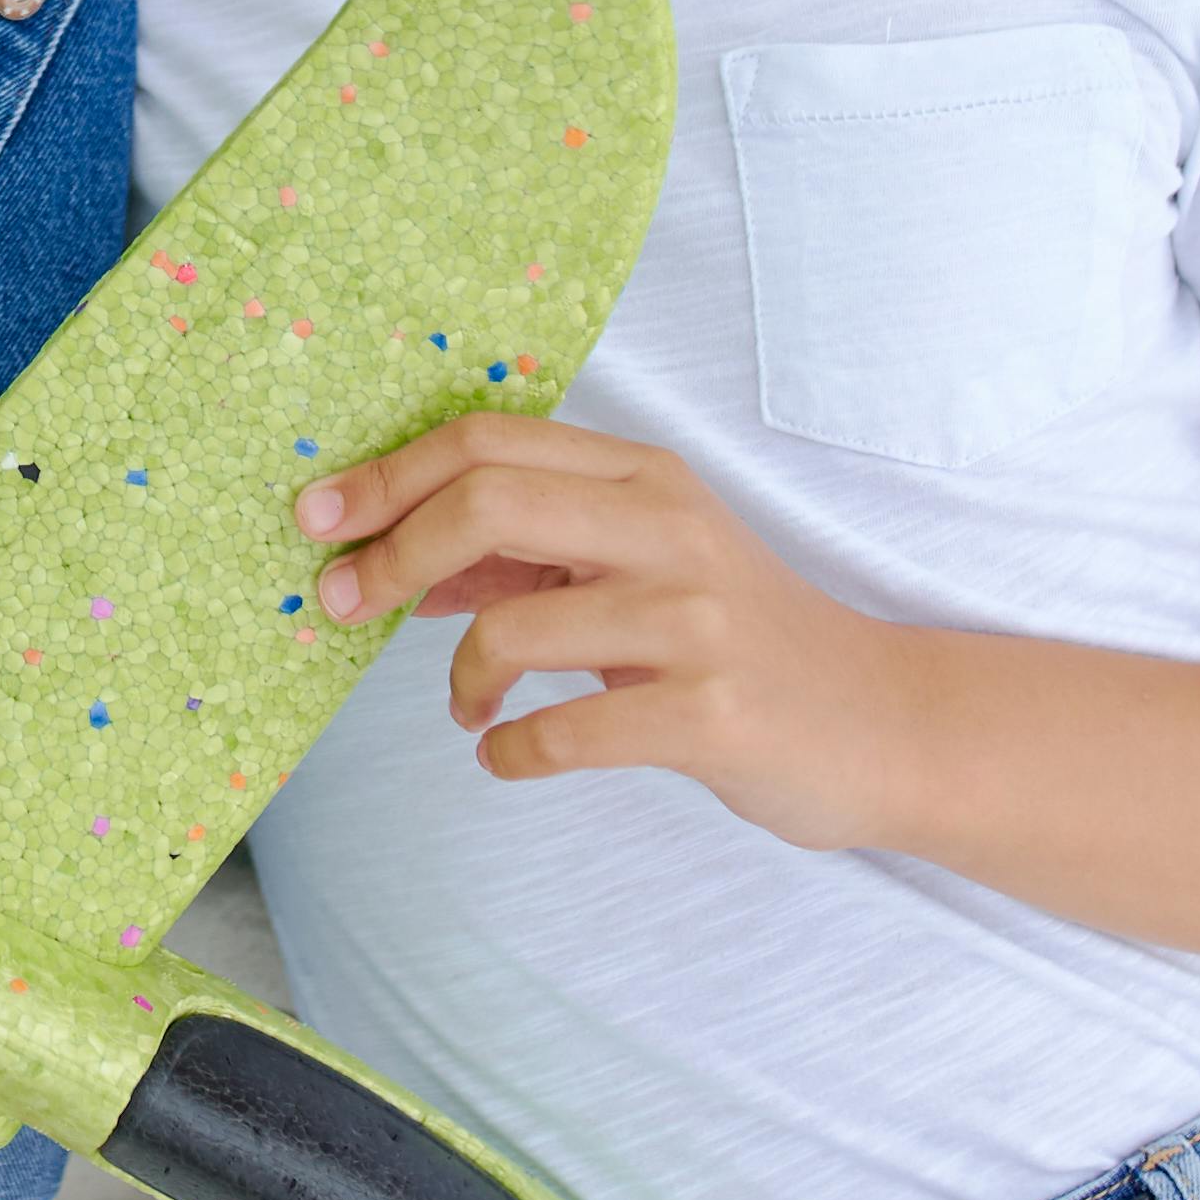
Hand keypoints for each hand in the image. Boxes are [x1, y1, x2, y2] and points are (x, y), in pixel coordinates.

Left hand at [295, 416, 935, 853]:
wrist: (883, 721)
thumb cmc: (738, 639)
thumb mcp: (638, 565)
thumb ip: (528, 552)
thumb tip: (391, 559)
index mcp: (644, 477)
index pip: (486, 444)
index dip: (386, 478)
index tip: (316, 520)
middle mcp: (669, 530)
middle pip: (485, 504)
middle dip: (390, 555)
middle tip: (343, 608)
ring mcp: (694, 621)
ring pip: (512, 627)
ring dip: (460, 681)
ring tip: (470, 708)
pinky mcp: (710, 714)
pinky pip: (562, 731)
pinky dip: (511, 751)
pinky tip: (509, 755)